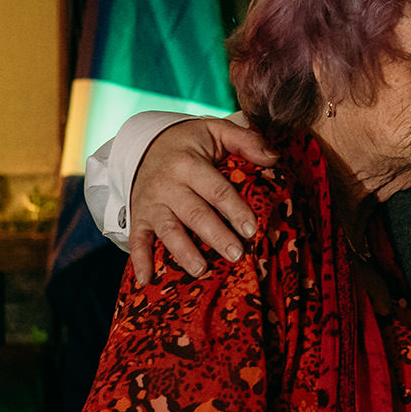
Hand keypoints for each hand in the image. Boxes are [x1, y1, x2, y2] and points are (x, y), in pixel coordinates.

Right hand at [130, 118, 275, 284]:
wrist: (145, 143)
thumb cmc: (190, 142)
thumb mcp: (215, 130)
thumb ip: (246, 140)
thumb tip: (274, 158)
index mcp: (189, 164)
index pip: (216, 190)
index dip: (234, 210)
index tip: (252, 229)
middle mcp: (168, 185)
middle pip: (195, 214)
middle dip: (216, 236)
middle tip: (236, 255)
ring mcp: (151, 203)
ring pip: (168, 230)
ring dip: (184, 253)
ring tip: (202, 270)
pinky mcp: (139, 216)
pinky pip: (136, 240)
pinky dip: (139, 261)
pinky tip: (147, 280)